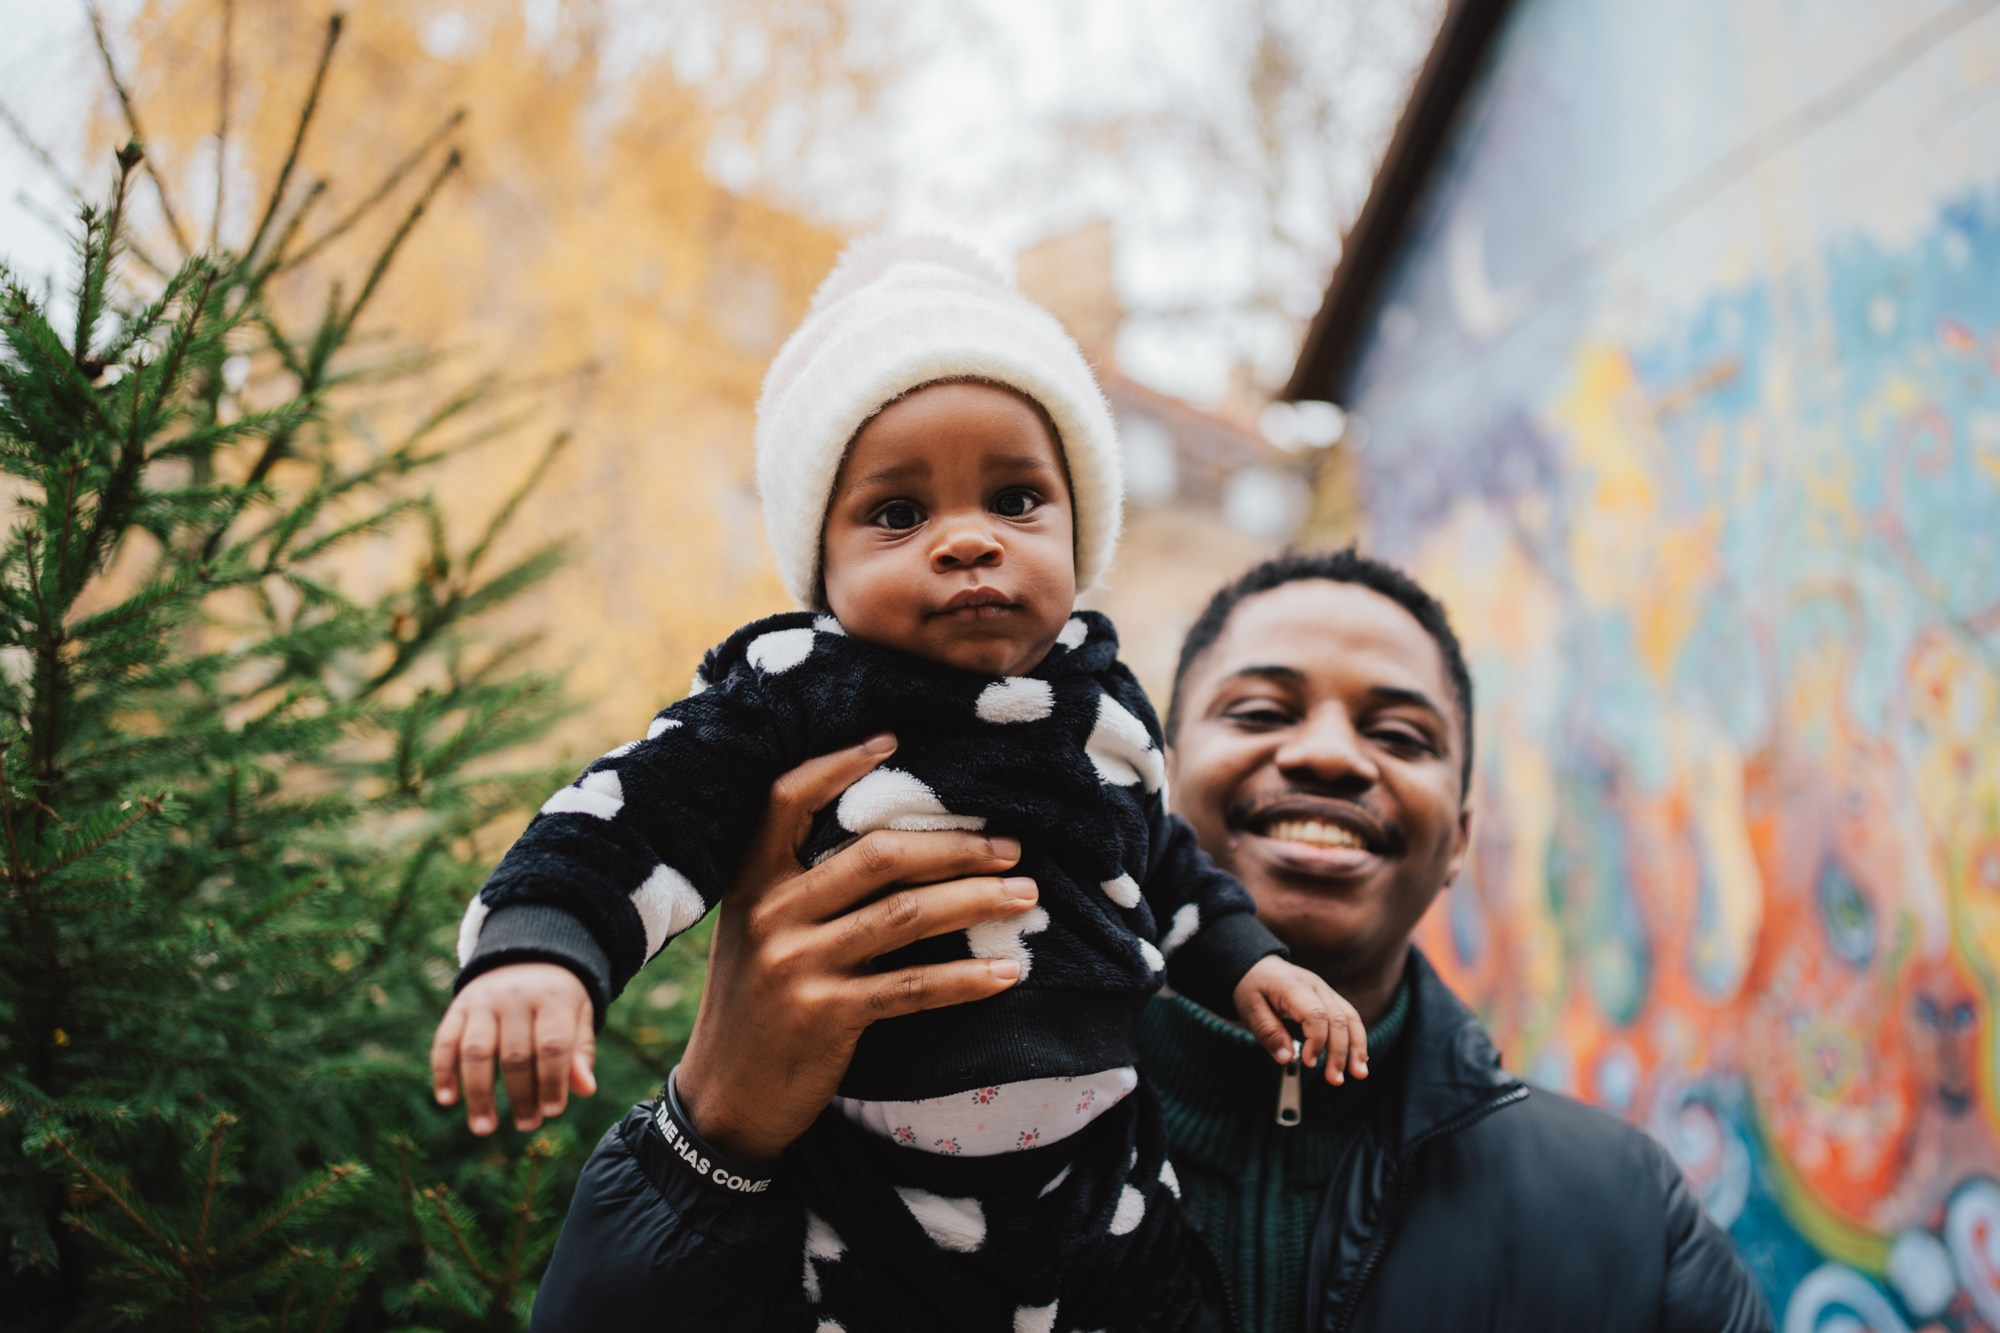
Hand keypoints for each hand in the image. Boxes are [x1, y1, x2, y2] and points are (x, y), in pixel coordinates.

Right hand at [431, 962, 596, 1134]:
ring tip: (483, 1128)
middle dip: (521, 1096)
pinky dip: (443, 1071)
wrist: (524, 952)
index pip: (552, 1046)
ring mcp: (483, 1002)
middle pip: (515, 1055)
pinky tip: (447, 1100)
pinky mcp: (458, 1007)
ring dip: (478, 1094)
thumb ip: (580, 1051)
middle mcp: (516, 998)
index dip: (553, 1082)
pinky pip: (445, 1041)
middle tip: (527, 1125)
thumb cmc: (557, 996)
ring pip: (476, 1052)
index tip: (553, 1112)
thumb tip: (585, 1089)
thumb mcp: (578, 1014)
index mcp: (553, 998)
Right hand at [675, 732, 1039, 1165]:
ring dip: (976, 902)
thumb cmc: (755, 1004)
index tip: (893, 740)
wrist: (725, 1097)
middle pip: (879, 856)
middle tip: (1012, 848)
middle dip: (955, 847)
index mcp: (751, 880)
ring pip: (905, 916)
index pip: (787, 799)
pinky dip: (966, 978)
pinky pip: (912, 987)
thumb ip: (801, 888)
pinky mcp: (824, 1015)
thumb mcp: (756, 932)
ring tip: (1026, 897)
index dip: (839, 765)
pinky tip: (1006, 972)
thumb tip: (898, 845)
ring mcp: (796, 964)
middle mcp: (770, 913)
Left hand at [1232, 954, 1368, 1085]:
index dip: (1317, 1041)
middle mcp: (1316, 987)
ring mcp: (1326, 991)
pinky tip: (1359, 1060)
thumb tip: (1287, 1058)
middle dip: (1340, 1052)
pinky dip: (1356, 1039)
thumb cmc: (1254, 987)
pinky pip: (1350, 1018)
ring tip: (1359, 1074)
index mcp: (1294, 986)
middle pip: (1337, 1019)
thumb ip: (1268, 1033)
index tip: (1309, 1063)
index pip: (1316, 1014)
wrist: (1259, 967)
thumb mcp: (1249, 1008)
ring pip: (1350, 1018)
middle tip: (1335, 1080)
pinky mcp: (1331, 999)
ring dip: (1357, 1048)